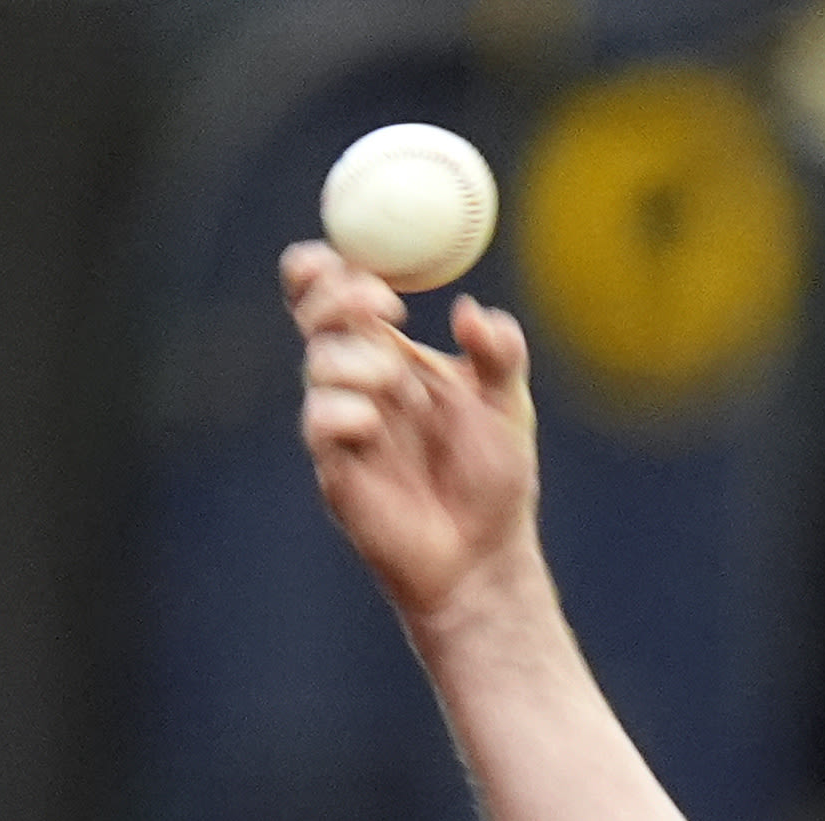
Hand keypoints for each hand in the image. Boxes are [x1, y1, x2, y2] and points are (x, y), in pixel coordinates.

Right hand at [284, 240, 540, 631]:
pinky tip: (373, 427)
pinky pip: (320, 421)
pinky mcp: (336, 468)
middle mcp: (359, 381)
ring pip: (318, 364)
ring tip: (400, 390)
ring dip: (357, 361)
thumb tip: (472, 311)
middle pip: (315, 315)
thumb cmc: (494, 480)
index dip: (331, 266)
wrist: (486, 557)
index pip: (340, 294)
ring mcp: (344, 424)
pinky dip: (344, 411)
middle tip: (383, 305)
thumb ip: (499, 354)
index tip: (360, 259)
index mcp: (391, 352)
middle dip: (336, 297)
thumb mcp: (510, 406)